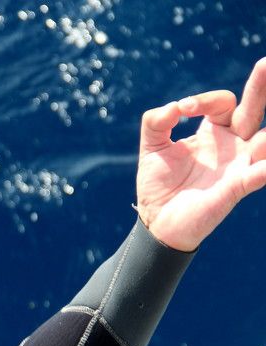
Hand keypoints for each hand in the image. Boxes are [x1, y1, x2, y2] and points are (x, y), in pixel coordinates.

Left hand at [135, 58, 265, 250]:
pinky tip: (264, 165)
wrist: (156, 221)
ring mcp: (239, 165)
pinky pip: (258, 175)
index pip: (222, 103)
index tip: (181, 110)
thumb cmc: (158, 183)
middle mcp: (233, 145)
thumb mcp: (151, 146)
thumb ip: (156, 121)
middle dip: (262, 86)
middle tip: (265, 63)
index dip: (204, 100)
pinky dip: (264, 168)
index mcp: (213, 132)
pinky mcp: (236, 188)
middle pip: (254, 110)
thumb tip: (174, 107)